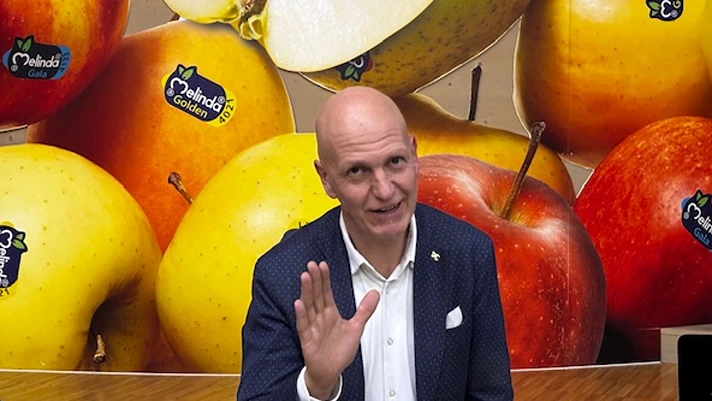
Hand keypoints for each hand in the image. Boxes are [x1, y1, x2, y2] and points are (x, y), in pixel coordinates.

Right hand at [294, 261, 379, 398]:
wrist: (330, 372)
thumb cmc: (339, 351)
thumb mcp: (356, 328)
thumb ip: (364, 310)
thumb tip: (375, 293)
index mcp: (330, 313)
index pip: (326, 292)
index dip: (324, 279)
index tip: (322, 265)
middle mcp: (319, 318)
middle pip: (316, 295)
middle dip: (314, 280)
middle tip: (312, 265)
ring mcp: (312, 328)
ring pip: (309, 306)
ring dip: (306, 292)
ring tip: (305, 277)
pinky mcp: (307, 340)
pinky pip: (303, 326)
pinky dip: (301, 315)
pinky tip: (298, 303)